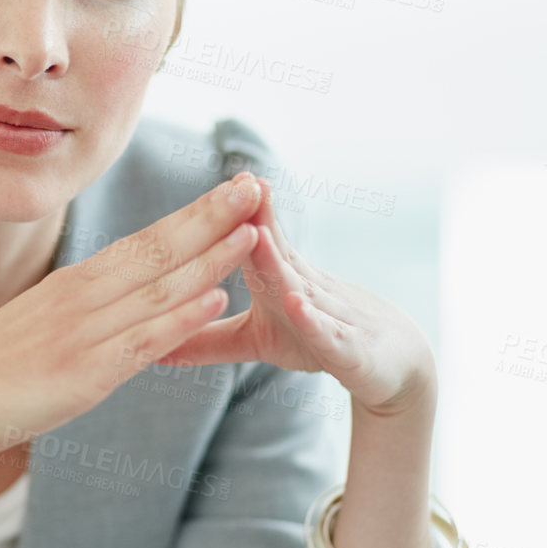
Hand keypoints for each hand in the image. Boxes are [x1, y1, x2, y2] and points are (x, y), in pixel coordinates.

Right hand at [0, 173, 265, 473]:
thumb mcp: (40, 332)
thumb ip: (83, 318)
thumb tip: (122, 309)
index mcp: (72, 286)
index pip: (145, 241)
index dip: (194, 215)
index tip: (232, 190)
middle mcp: (80, 298)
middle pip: (158, 250)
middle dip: (213, 217)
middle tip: (258, 185)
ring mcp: (81, 334)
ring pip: (158, 289)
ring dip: (210, 258)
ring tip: (255, 231)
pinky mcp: (80, 375)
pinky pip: (140, 342)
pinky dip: (181, 318)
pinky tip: (216, 300)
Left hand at [158, 178, 435, 413]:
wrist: (392, 366)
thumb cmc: (318, 341)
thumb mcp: (258, 341)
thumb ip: (209, 340)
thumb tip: (155, 344)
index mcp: (276, 279)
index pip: (249, 240)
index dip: (227, 214)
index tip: (204, 184)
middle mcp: (302, 287)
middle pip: (275, 249)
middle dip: (255, 216)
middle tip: (238, 182)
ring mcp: (328, 315)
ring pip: (299, 283)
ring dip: (277, 258)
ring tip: (256, 232)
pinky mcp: (349, 349)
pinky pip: (328, 332)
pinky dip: (312, 317)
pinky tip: (295, 301)